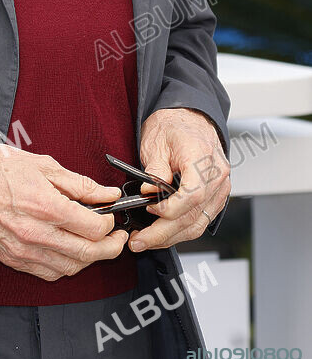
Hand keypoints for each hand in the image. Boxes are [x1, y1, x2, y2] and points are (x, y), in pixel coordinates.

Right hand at [0, 144, 128, 280]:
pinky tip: (70, 253)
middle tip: (118, 238)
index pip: (94, 228)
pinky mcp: (13, 259)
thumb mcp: (42, 165)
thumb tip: (106, 194)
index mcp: (46, 206)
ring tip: (96, 244)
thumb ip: (79, 184)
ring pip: (71, 267)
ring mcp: (23, 250)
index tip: (111, 216)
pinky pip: (49, 273)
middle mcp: (36, 233)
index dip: (110, 223)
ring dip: (90, 259)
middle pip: (88, 253)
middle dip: (111, 247)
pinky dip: (66, 267)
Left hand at [129, 108, 230, 252]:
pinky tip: (163, 233)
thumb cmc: (174, 125)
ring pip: (198, 224)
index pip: (192, 195)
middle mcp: (217, 175)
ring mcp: (220, 188)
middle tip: (138, 241)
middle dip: (163, 234)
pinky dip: (181, 230)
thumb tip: (149, 191)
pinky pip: (201, 219)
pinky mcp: (217, 196)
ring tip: (146, 241)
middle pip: (193, 215)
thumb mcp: (156, 140)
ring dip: (171, 237)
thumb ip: (155, 169)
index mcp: (202, 158)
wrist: (190, 116)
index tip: (149, 209)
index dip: (170, 209)